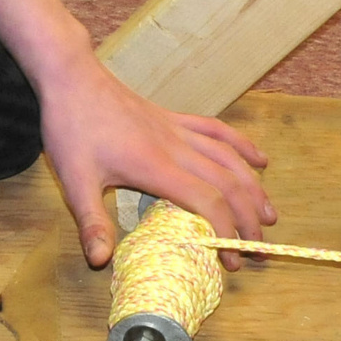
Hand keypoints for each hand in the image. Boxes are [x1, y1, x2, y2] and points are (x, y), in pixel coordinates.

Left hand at [38, 54, 276, 270]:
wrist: (72, 79)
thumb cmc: (71, 129)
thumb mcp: (74, 181)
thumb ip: (90, 222)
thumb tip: (100, 261)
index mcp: (155, 167)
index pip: (206, 202)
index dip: (225, 233)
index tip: (232, 260)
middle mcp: (175, 147)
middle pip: (227, 184)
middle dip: (248, 219)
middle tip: (258, 250)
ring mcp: (178, 130)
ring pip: (230, 158)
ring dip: (254, 188)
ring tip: (270, 216)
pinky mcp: (174, 118)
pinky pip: (218, 131)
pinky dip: (243, 146)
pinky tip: (260, 160)